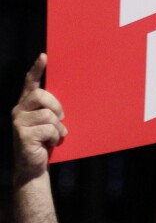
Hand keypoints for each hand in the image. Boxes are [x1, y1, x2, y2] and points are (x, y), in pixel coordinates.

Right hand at [12, 54, 67, 180]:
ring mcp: (18, 122)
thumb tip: (69, 99)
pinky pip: (49, 129)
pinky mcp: (22, 135)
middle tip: (61, 120)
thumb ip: (52, 110)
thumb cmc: (45, 141)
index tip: (44, 56)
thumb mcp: (49, 123)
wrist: (34, 166)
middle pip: (42, 96)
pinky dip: (55, 137)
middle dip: (56, 107)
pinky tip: (49, 143)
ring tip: (54, 136)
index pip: (30, 82)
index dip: (37, 69)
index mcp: (26, 104)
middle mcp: (19, 110)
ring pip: (48, 115)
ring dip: (58, 127)